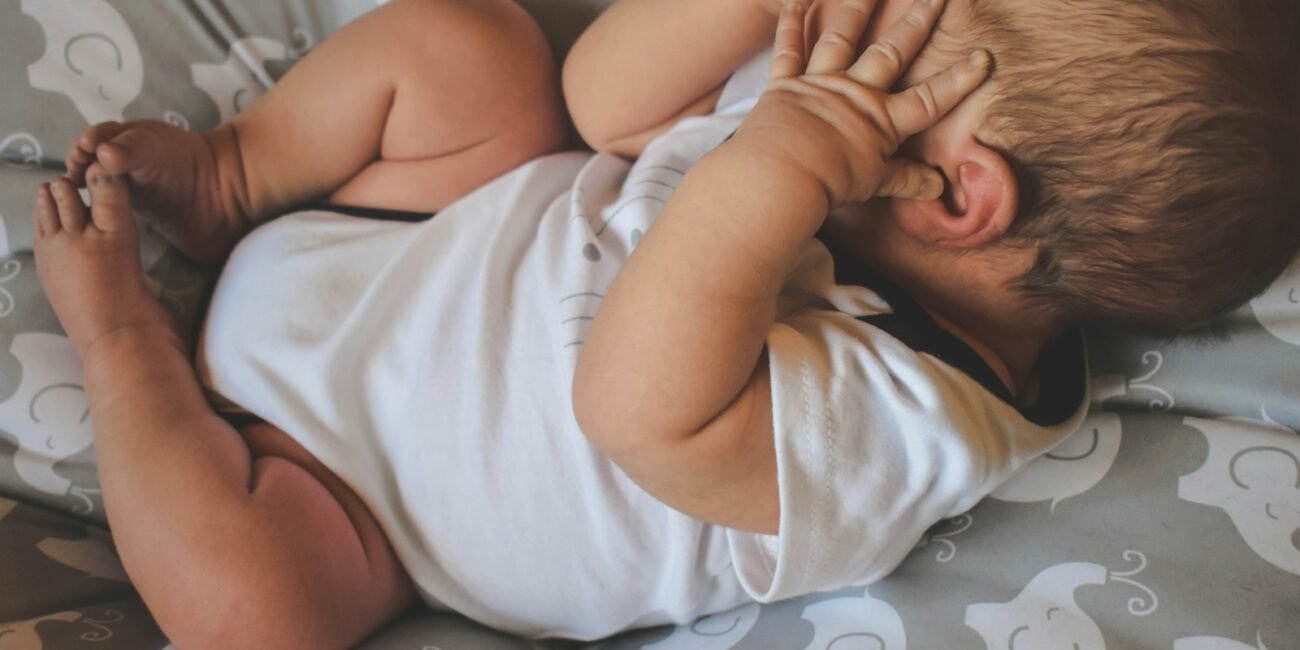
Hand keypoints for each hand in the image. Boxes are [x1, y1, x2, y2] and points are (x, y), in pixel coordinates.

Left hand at [730, 0, 989, 208]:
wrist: (781, 176)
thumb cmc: (828, 185)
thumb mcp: (874, 185)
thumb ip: (906, 180)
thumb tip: (936, 187)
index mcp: (881, 121)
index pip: (929, 98)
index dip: (958, 79)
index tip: (982, 57)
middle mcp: (855, 93)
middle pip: (892, 52)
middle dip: (917, 22)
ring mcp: (820, 83)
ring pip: (842, 38)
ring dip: (858, 9)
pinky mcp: (785, 84)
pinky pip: (788, 48)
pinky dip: (791, 21)